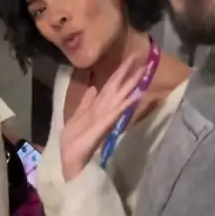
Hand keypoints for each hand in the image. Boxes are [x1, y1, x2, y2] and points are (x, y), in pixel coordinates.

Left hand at [60, 55, 144, 180]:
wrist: (70, 158)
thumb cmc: (73, 140)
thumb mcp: (77, 115)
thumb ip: (86, 102)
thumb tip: (93, 87)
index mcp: (97, 106)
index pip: (110, 84)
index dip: (120, 70)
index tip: (130, 57)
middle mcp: (104, 109)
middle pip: (118, 87)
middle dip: (129, 72)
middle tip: (142, 57)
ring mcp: (105, 117)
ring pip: (120, 96)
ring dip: (131, 84)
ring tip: (143, 71)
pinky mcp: (104, 126)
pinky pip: (116, 112)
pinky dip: (126, 104)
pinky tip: (135, 95)